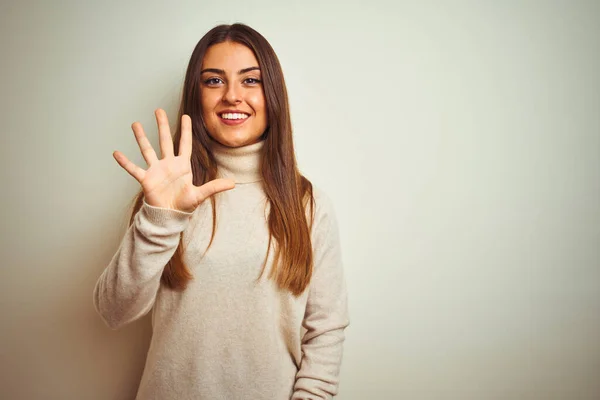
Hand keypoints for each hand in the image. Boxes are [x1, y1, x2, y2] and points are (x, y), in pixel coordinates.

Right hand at [113, 109, 234, 212]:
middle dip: (162, 125)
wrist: (170, 216)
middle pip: (164, 140)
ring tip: (135, 124)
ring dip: (141, 137)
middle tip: (158, 110)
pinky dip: (125, 162)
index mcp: (182, 165)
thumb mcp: (201, 195)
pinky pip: (134, 169)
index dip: (185, 130)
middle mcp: (168, 164)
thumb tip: (234, 183)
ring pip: (147, 150)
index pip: (184, 143)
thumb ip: (215, 187)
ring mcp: (156, 170)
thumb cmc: (184, 205)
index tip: (186, 115)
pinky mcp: (146, 179)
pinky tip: (116, 153)